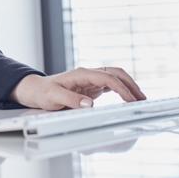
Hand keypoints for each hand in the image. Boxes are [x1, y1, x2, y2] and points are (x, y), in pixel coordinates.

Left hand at [11, 66, 146, 109]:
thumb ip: (71, 99)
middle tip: (142, 99)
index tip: (130, 100)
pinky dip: (121, 90)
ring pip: (115, 77)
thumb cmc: (43, 93)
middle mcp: (88, 74)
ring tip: (140, 99)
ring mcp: (90, 79)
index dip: (121, 88)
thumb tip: (90, 104)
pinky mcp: (91, 86)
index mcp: (81, 74)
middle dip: (130, 84)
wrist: (36, 90)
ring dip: (128, 86)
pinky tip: (128, 99)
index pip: (107, 77)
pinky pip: (110, 84)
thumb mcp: (53, 97)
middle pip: (115, 73)